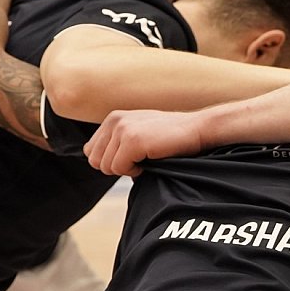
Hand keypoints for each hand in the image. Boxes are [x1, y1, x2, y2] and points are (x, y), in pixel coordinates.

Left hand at [84, 109, 205, 175]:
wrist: (198, 129)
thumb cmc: (171, 137)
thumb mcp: (139, 133)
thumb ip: (116, 143)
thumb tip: (97, 163)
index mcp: (113, 118)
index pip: (91, 151)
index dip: (111, 161)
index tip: (132, 158)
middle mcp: (115, 121)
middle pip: (96, 161)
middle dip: (116, 167)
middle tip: (139, 161)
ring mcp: (123, 129)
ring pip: (106, 167)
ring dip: (127, 169)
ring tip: (147, 158)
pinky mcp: (133, 140)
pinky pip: (119, 169)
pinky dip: (135, 171)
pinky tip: (150, 160)